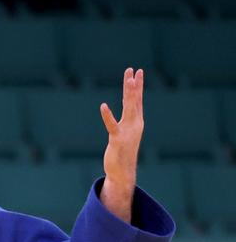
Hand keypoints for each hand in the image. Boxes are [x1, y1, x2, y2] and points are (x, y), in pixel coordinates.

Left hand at [99, 68, 143, 222]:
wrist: (124, 172)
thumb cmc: (123, 152)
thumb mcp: (127, 133)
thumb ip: (127, 121)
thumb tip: (128, 111)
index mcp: (137, 121)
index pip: (137, 100)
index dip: (137, 85)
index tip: (138, 71)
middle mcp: (135, 124)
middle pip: (134, 100)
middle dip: (133, 85)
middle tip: (133, 70)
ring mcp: (128, 131)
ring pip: (128, 108)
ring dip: (128, 94)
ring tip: (128, 81)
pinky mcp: (117, 139)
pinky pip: (112, 125)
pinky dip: (107, 116)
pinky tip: (103, 106)